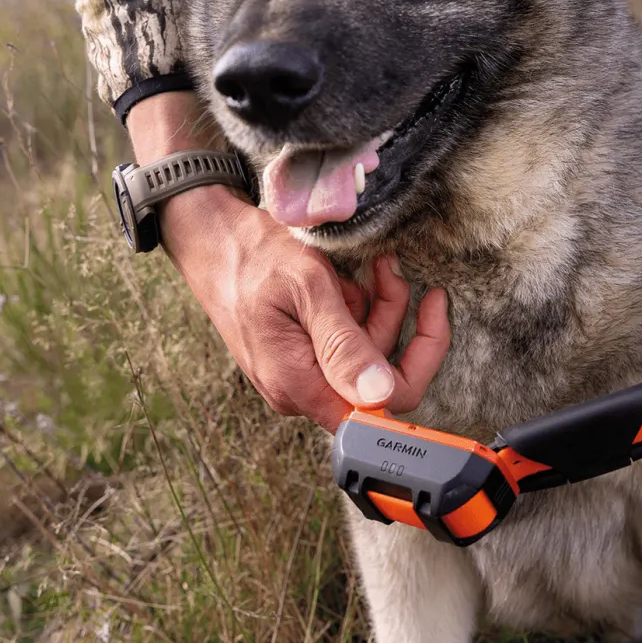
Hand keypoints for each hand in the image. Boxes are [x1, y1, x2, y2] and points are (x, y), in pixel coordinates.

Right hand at [127, 92, 450, 431]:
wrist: (208, 237)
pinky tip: (346, 281)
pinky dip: (357, 309)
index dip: (420, 358)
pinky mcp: (300, 354)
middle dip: (396, 320)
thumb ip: (343, 344)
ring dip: (377, 307)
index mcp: (299, 384)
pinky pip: (345, 342)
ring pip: (366, 354)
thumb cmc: (251, 255)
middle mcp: (300, 390)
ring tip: (371, 266)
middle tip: (391, 270)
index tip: (434, 308)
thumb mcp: (307, 287)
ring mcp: (300, 373)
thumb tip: (378, 397)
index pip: (383, 405)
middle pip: (380, 377)